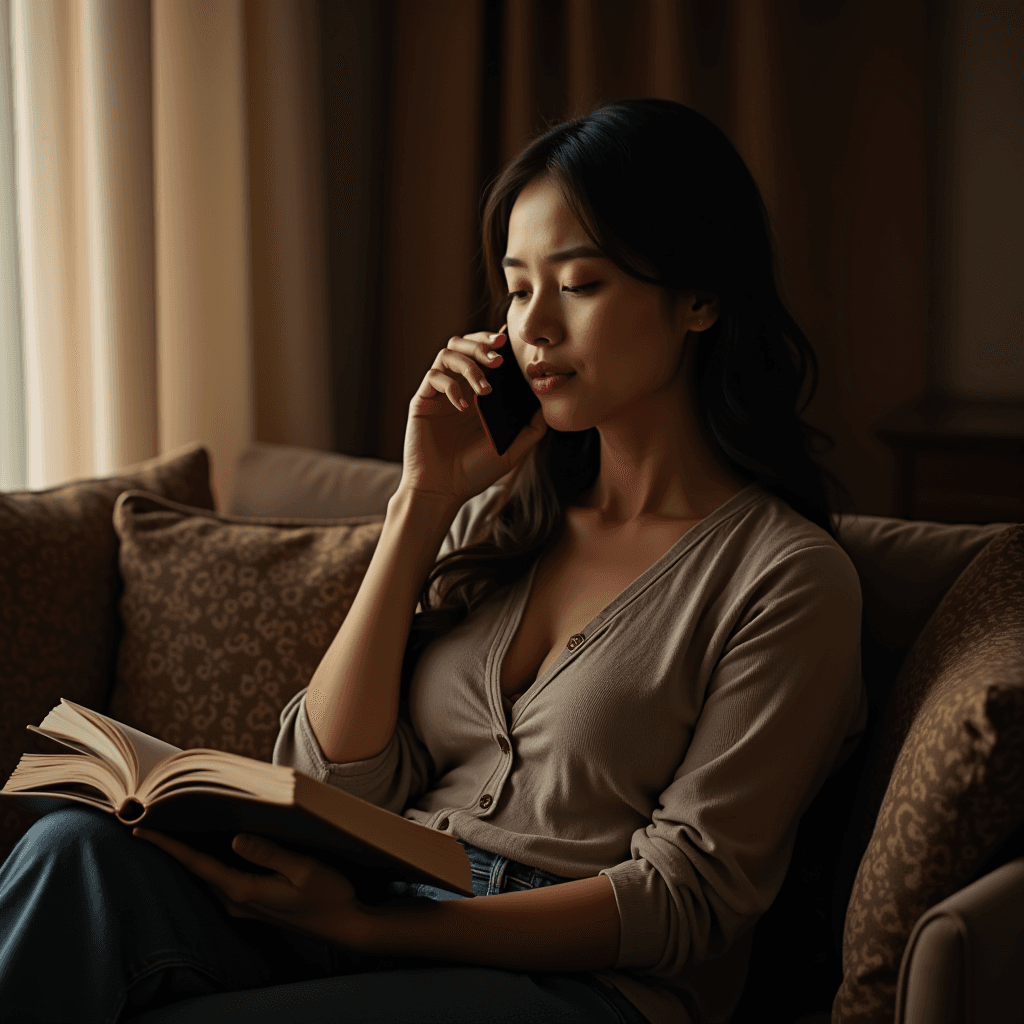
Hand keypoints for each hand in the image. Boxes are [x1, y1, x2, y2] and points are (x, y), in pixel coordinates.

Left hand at [133, 828, 370, 949]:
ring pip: (208, 875)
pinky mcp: (255, 903)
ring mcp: (245, 905)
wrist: (345, 926)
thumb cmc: (329, 895)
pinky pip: (223, 879)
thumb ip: (269, 854)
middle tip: (152, 819)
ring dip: (191, 854)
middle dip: (173, 847)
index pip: (197, 864)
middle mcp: (237, 900)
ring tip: (174, 828)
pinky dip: (210, 861)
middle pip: (196, 870)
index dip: (169, 846)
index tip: (141, 831)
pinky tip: (214, 846)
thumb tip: (235, 838)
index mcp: (244, 890)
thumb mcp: (303, 870)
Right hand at [399, 328, 546, 505]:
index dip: (494, 342)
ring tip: (485, 388)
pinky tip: (463, 406)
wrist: (443, 491)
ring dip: (469, 363)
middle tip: (499, 356)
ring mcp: (439, 393)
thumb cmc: (474, 472)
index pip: (484, 355)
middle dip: (482, 343)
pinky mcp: (422, 402)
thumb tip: (547, 403)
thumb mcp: (512, 450)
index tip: (510, 341)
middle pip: (464, 344)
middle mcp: (458, 387)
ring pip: (448, 353)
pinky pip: (434, 377)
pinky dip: (451, 385)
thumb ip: (531, 428)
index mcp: (478, 393)